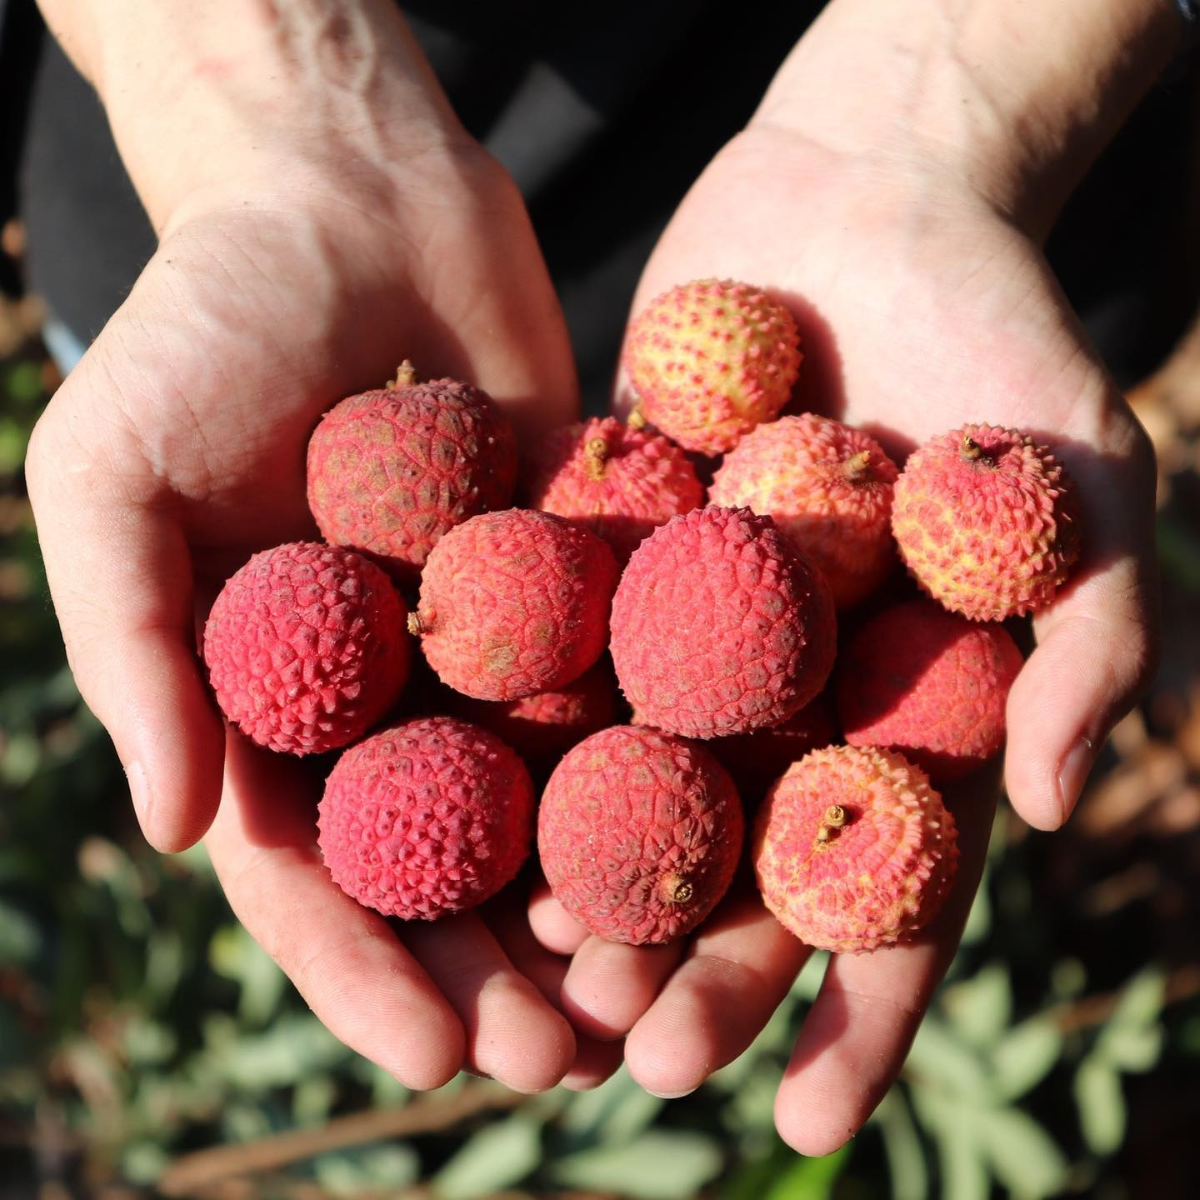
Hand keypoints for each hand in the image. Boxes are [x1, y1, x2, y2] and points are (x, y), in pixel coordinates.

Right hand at [27, 1, 581, 1091]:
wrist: (353, 197)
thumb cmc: (206, 323)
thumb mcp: (116, 472)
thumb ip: (133, 646)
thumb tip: (165, 829)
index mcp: (273, 701)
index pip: (314, 868)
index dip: (365, 969)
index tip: (431, 1055)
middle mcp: (390, 691)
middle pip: (449, 862)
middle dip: (501, 965)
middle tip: (570, 1058)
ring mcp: (492, 639)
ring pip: (550, 796)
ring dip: (598, 895)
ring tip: (656, 986)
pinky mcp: (583, 573)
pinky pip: (625, 678)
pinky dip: (665, 758)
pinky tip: (722, 832)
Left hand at [534, 0, 1172, 1148]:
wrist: (869, 193)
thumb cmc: (1004, 332)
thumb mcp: (1083, 476)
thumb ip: (1087, 635)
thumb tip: (1054, 809)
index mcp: (903, 711)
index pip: (884, 894)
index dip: (850, 1014)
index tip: (795, 1121)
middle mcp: (787, 691)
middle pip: (738, 862)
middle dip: (690, 967)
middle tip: (625, 1055)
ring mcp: (685, 627)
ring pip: (626, 780)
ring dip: (580, 878)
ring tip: (525, 970)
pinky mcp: (599, 548)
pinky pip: (548, 650)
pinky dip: (508, 726)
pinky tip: (450, 796)